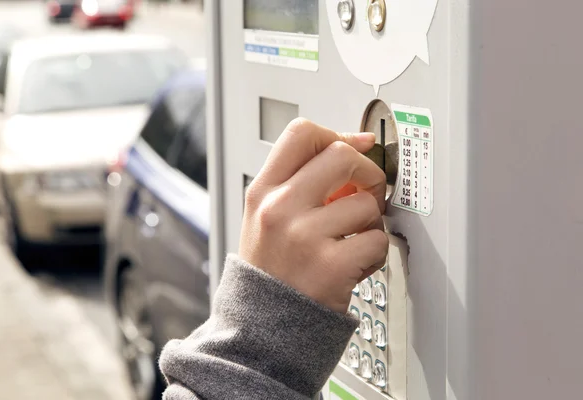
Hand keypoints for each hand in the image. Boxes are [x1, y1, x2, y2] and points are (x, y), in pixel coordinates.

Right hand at [239, 118, 388, 312]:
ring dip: (370, 221)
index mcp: (263, 192)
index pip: (301, 133)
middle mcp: (280, 208)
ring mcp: (304, 237)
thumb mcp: (266, 216)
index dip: (336, 134)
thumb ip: (301, 181)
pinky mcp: (331, 266)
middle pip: (341, 155)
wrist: (262, 325)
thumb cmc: (271, 269)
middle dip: (366, 172)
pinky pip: (376, 240)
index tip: (354, 147)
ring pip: (366, 203)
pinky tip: (354, 263)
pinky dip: (374, 252)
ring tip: (352, 240)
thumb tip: (355, 147)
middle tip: (365, 192)